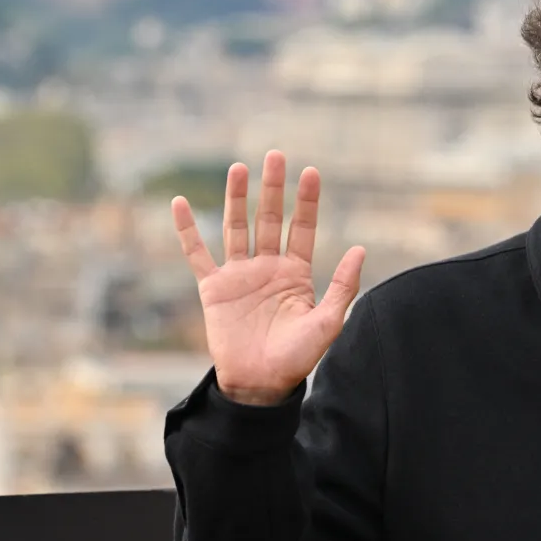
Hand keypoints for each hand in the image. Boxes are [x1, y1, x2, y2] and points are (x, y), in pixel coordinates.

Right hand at [171, 150, 364, 405]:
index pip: (302, 228)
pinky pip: (197, 254)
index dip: (306, 201)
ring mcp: (239, 275)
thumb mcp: (327, 321)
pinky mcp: (213, 288)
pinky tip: (179, 204)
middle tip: (275, 155)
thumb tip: (360, 248)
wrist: (260, 385)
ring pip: (236, 228)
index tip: (311, 172)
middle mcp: (267, 268)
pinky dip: (187, 230)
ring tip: (239, 167)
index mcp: (296, 273)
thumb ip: (343, 285)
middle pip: (269, 219)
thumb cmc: (297, 358)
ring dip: (237, 198)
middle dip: (272, 188)